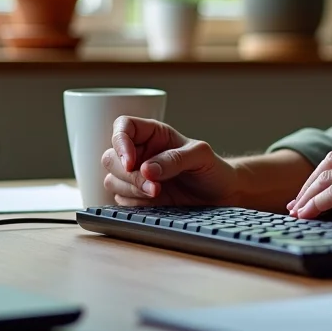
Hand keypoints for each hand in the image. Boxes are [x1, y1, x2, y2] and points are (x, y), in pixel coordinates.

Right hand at [101, 116, 239, 206]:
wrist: (221, 196)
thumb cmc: (212, 169)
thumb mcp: (201, 156)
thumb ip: (175, 159)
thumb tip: (146, 169)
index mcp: (153, 134)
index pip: (123, 127)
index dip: (120, 142)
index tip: (131, 162)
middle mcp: (140, 153)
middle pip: (110, 157)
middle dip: (128, 174)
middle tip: (154, 186)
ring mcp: (136, 176)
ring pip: (111, 180)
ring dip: (131, 190)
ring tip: (158, 193)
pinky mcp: (136, 197)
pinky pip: (120, 200)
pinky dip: (133, 203)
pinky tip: (155, 203)